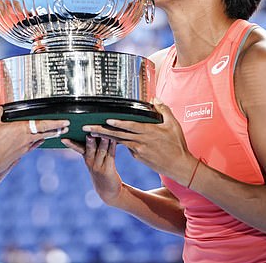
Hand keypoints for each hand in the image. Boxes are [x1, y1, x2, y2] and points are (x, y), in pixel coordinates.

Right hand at [0, 105, 69, 175]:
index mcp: (21, 130)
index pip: (43, 125)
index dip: (56, 123)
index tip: (65, 121)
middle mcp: (26, 140)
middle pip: (45, 133)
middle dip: (57, 129)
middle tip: (66, 126)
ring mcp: (23, 148)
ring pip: (39, 139)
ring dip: (48, 135)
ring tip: (56, 132)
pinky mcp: (19, 154)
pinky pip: (32, 146)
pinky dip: (38, 141)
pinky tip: (39, 141)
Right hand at [62, 136, 122, 205]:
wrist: (109, 191)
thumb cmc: (103, 171)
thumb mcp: (94, 161)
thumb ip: (93, 148)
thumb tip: (95, 132)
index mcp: (86, 158)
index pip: (77, 149)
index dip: (71, 144)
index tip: (63, 138)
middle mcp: (90, 162)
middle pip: (89, 148)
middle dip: (89, 140)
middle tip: (88, 132)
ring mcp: (99, 167)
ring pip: (101, 150)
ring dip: (103, 141)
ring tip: (104, 132)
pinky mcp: (108, 170)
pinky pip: (110, 155)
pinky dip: (112, 146)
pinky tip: (114, 139)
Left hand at [81, 100, 196, 185]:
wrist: (179, 166)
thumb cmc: (177, 144)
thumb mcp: (173, 124)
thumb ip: (163, 110)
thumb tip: (155, 99)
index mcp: (149, 132)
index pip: (131, 126)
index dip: (118, 123)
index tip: (106, 120)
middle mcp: (141, 141)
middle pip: (118, 135)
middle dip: (101, 131)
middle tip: (86, 128)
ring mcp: (138, 150)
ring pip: (118, 141)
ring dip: (104, 137)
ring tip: (90, 133)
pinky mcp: (138, 156)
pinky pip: (125, 146)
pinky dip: (116, 142)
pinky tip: (107, 138)